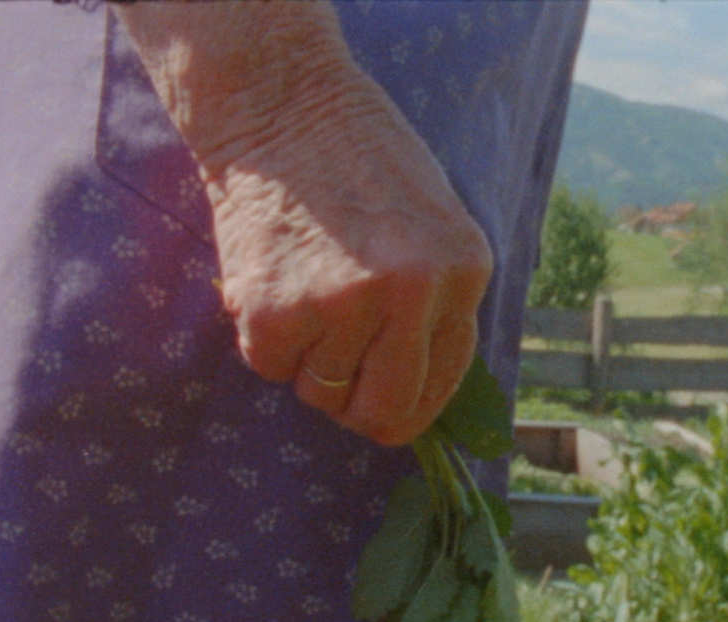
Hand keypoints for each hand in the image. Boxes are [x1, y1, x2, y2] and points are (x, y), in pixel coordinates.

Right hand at [206, 94, 490, 446]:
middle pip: (385, 413)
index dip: (408, 402)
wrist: (279, 101)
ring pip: (322, 391)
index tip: (385, 400)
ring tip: (304, 290)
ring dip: (306, 357)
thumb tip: (416, 392)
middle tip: (334, 372)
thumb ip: (436, 302)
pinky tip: (271, 280)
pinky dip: (264, 337)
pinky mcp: (277, 312)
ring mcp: (345, 304)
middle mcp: (414, 293)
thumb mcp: (433, 224)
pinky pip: (271, 367)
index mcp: (464, 272)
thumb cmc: (356, 159)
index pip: (442, 386)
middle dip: (356, 405)